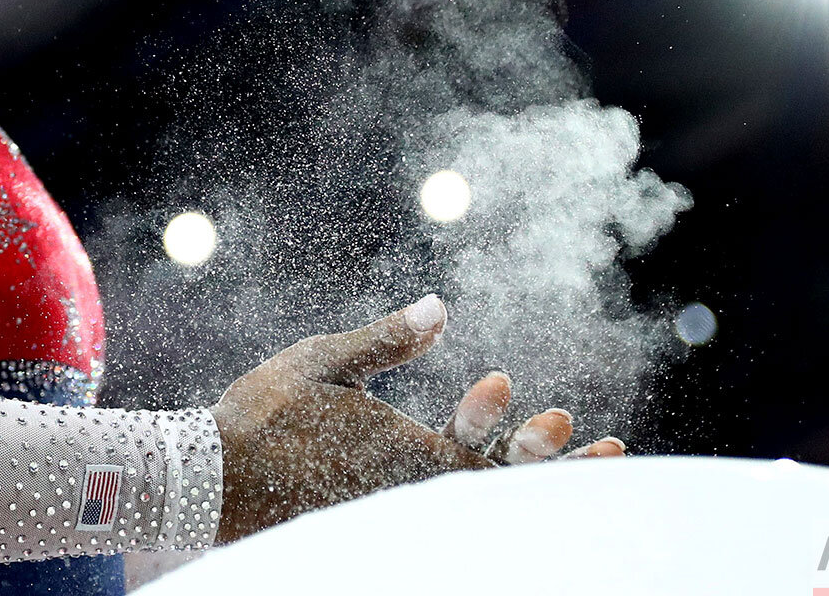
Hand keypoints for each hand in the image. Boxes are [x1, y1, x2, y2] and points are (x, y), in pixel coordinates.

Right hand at [209, 294, 623, 544]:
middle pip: (505, 493)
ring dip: (541, 485)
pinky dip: (492, 501)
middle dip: (561, 471)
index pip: (487, 456)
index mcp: (405, 457)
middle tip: (615, 449)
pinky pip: (448, 516)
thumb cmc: (264, 417)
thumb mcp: (323, 363)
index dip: (525, 436)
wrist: (213, 480)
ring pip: (485, 509)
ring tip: (590, 461)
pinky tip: (510, 482)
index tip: (527, 395)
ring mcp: (399, 513)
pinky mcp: (378, 520)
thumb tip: (443, 307)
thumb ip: (385, 340)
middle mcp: (413, 495)